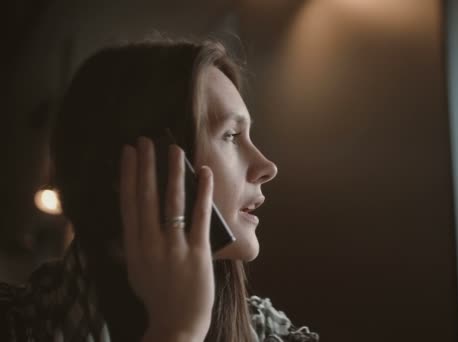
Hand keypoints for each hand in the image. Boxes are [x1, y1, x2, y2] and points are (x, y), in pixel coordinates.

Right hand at [119, 137, 214, 340]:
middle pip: (147, 197)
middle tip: (145, 140)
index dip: (127, 176)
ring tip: (173, 149)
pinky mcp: (197, 253)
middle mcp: (150, 244)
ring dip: (173, 173)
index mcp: (134, 247)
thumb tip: (128, 221)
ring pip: (172, 203)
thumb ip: (131, 245)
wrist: (176, 324)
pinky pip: (199, 217)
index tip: (127, 153)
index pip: (128, 203)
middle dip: (146, 166)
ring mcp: (174, 248)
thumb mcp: (136, 270)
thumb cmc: (157, 296)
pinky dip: (202, 193)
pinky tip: (204, 172)